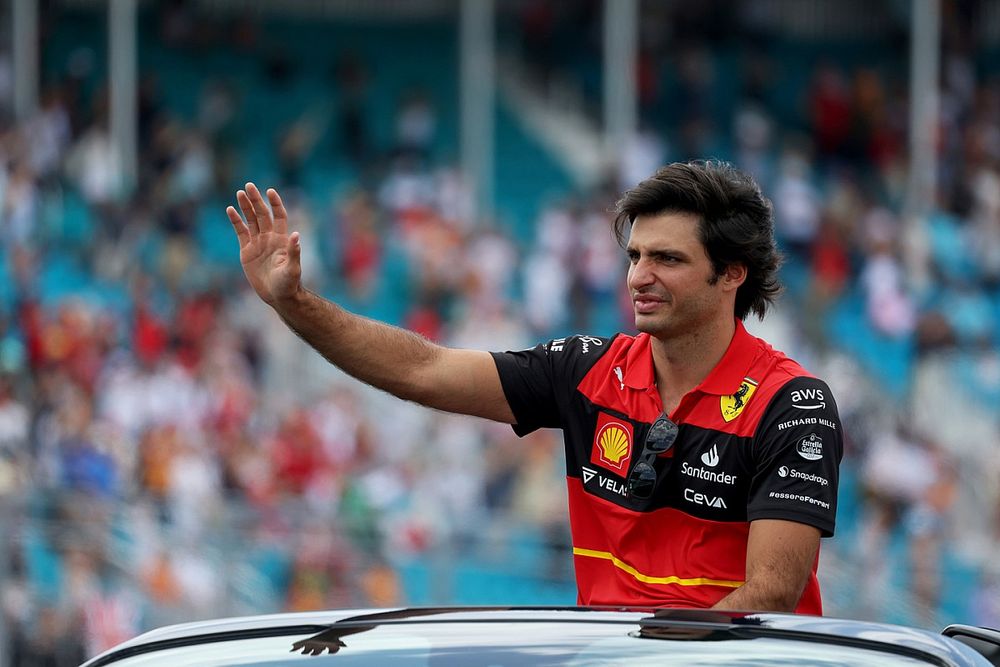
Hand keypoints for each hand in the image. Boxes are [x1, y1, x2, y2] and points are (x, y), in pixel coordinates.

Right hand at [227, 183, 300, 305]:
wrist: (278, 296)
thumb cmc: (289, 284)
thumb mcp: (292, 269)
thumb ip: (293, 252)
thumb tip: (296, 235)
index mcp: (281, 239)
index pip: (278, 216)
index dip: (275, 204)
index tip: (270, 191)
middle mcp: (269, 237)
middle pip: (262, 214)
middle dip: (256, 200)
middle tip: (249, 186)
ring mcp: (258, 243)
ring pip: (251, 220)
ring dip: (245, 206)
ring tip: (239, 192)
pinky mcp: (247, 251)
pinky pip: (240, 232)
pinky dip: (236, 221)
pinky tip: (230, 209)